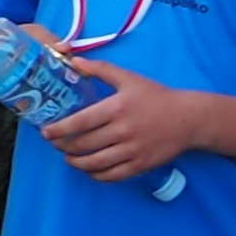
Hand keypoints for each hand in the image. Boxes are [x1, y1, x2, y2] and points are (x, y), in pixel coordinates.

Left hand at [44, 53, 202, 179]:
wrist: (189, 118)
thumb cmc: (156, 96)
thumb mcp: (129, 78)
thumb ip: (100, 69)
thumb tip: (73, 60)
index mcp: (117, 108)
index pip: (80, 123)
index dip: (59, 130)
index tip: (45, 132)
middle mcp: (123, 131)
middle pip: (83, 145)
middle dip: (63, 146)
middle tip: (54, 143)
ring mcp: (133, 151)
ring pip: (95, 163)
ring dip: (75, 162)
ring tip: (68, 157)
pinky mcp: (141, 165)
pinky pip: (112, 175)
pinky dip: (96, 175)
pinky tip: (89, 168)